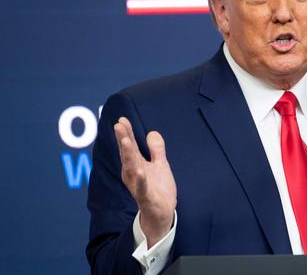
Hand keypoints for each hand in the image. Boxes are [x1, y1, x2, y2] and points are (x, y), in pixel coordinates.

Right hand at [114, 117, 176, 246]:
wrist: (162, 214)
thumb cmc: (158, 189)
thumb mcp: (160, 165)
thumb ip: (156, 149)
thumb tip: (152, 132)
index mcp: (136, 165)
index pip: (130, 147)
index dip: (126, 133)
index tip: (121, 119)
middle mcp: (134, 175)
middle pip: (128, 154)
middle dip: (123, 139)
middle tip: (118, 125)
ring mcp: (139, 186)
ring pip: (132, 169)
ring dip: (128, 155)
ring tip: (125, 141)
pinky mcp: (146, 197)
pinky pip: (143, 188)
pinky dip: (141, 179)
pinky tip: (140, 170)